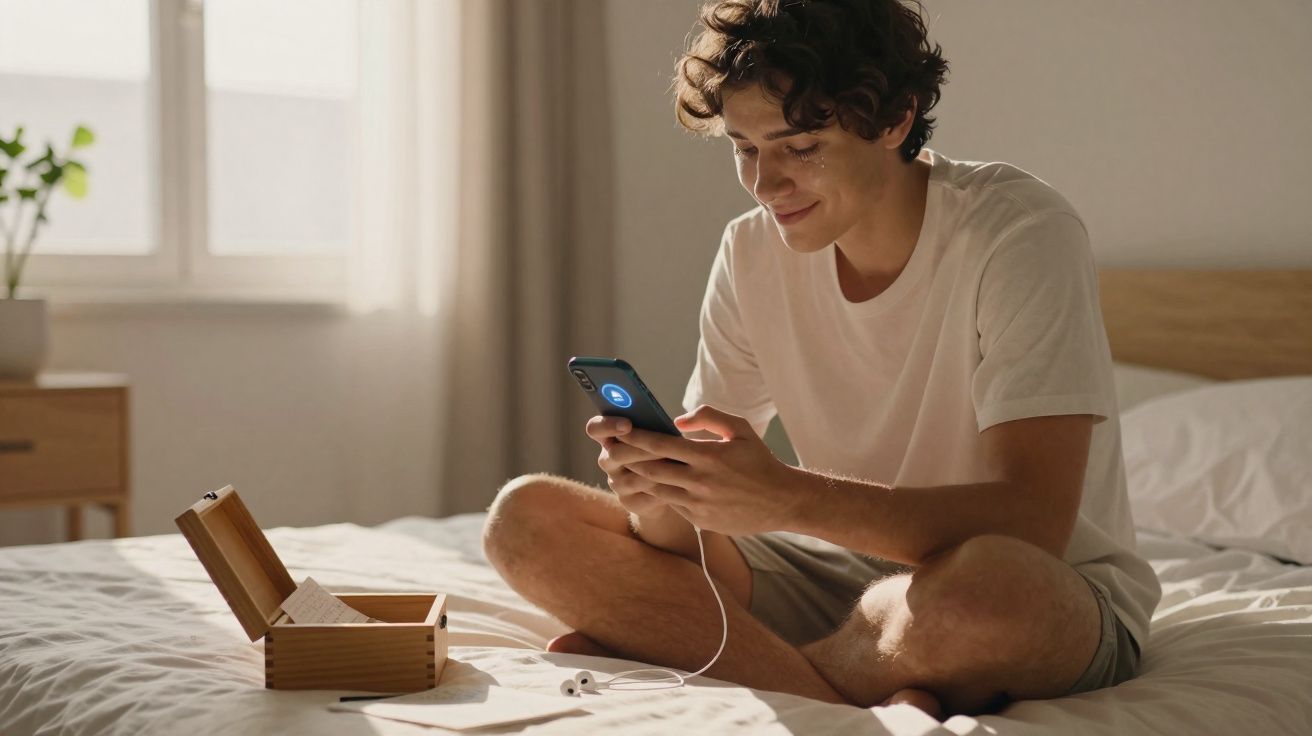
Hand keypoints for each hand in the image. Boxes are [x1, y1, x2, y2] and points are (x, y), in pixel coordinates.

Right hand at [585, 415, 688, 517]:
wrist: (668, 486)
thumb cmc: (663, 450)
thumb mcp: (658, 435)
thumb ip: (655, 426)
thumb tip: (673, 422)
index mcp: (610, 437)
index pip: (595, 428)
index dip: (607, 425)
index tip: (627, 424)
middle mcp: (608, 461)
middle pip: (615, 454)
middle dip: (641, 450)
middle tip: (663, 446)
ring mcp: (616, 483)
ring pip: (631, 478)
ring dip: (654, 470)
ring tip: (675, 464)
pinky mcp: (629, 502)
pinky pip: (644, 496)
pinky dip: (661, 489)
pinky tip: (677, 483)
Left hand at [614, 405, 801, 535]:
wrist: (781, 501)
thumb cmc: (759, 461)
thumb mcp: (740, 430)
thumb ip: (709, 417)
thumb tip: (678, 420)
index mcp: (707, 455)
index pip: (660, 444)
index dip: (636, 437)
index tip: (621, 431)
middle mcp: (700, 481)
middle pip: (651, 469)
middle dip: (629, 459)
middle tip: (614, 450)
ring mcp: (698, 503)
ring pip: (657, 489)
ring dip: (642, 479)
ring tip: (629, 467)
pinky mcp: (700, 520)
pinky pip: (673, 505)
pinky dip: (662, 494)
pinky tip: (655, 485)